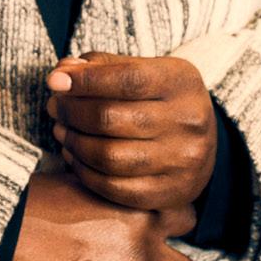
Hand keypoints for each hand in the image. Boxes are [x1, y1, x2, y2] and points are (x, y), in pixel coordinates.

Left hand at [46, 52, 216, 211]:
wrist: (206, 138)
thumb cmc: (161, 96)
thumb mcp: (143, 68)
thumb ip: (102, 66)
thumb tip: (62, 72)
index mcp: (180, 83)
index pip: (127, 80)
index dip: (85, 81)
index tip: (55, 81)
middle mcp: (186, 123)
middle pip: (112, 119)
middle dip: (71, 111)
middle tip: (54, 106)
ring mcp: (182, 162)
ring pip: (110, 157)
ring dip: (74, 143)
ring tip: (60, 129)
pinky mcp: (171, 193)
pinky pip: (117, 189)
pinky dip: (85, 173)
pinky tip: (74, 156)